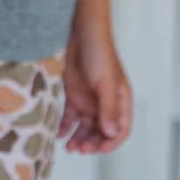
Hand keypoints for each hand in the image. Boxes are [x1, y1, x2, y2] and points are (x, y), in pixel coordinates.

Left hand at [57, 17, 131, 153]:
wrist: (79, 31)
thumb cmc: (98, 52)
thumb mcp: (104, 83)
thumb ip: (107, 109)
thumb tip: (111, 134)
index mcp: (120, 100)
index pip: (120, 130)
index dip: (111, 142)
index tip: (97, 149)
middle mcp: (105, 103)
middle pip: (101, 131)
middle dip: (92, 142)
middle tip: (80, 149)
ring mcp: (89, 99)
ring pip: (85, 126)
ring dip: (78, 138)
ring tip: (69, 147)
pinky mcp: (73, 93)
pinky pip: (70, 115)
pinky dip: (65, 125)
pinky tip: (59, 133)